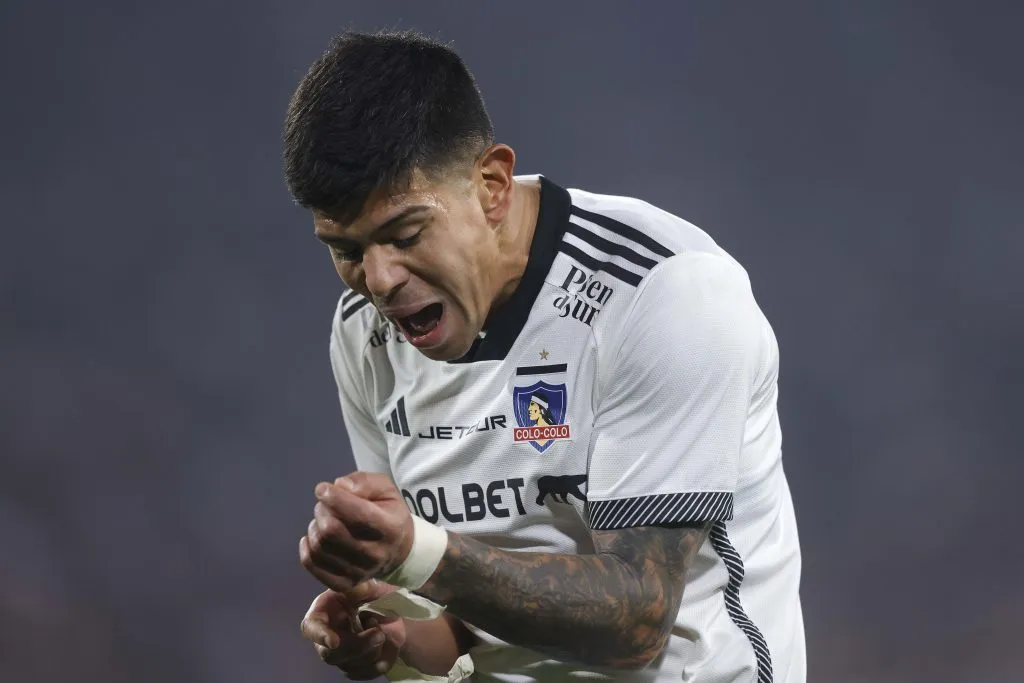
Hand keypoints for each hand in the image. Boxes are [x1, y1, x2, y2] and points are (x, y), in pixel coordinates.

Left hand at [300, 472, 414, 590]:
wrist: (400, 551)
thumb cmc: (389, 514)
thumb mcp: (385, 489)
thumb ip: (363, 482)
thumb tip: (340, 486)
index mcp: (389, 528)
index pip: (356, 514)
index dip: (333, 498)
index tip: (322, 489)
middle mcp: (375, 553)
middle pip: (331, 530)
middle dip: (322, 511)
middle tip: (326, 505)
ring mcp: (359, 572)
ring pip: (319, 546)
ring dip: (315, 527)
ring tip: (324, 520)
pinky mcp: (344, 583)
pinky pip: (312, 564)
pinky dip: (306, 547)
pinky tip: (313, 536)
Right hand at [301, 582, 406, 679]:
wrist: (390, 613)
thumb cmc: (372, 595)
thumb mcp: (370, 586)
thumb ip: (363, 586)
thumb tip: (359, 589)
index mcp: (323, 611)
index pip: (311, 627)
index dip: (319, 635)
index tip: (334, 641)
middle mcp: (326, 636)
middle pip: (329, 654)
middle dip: (357, 646)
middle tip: (379, 634)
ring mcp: (339, 655)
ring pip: (347, 666)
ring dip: (371, 652)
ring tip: (383, 634)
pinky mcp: (353, 667)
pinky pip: (361, 673)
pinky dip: (377, 665)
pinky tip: (387, 651)